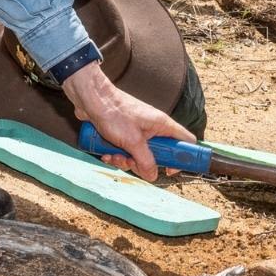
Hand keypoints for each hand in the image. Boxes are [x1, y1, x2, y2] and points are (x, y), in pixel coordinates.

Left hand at [62, 63, 186, 181]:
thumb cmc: (113, 112)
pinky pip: (127, 151)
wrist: (90, 99)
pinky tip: (107, 153)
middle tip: (132, 163)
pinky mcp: (125, 134)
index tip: (170, 169)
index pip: (186, 140)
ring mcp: (139, 131)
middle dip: (144, 164)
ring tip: (115, 155)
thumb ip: (145, 161)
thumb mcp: (132, 142)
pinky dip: (118, 155)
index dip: (183, 157)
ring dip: (126, 161)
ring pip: (140, 156)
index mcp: (162, 124)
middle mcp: (153, 127)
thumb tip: (153, 176)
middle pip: (160, 154)